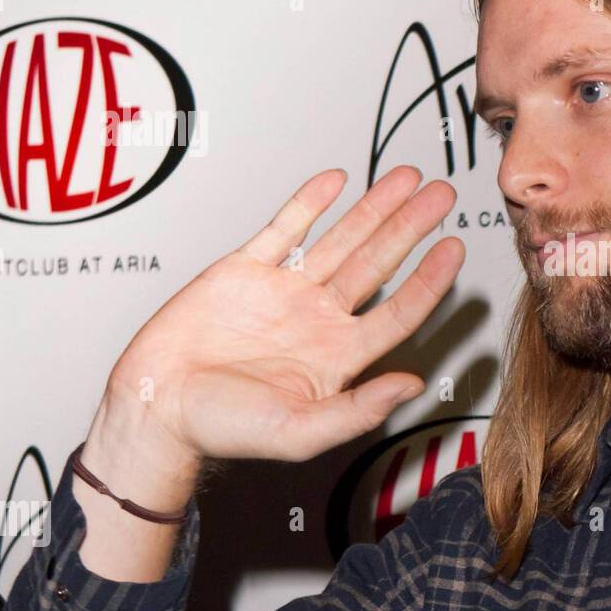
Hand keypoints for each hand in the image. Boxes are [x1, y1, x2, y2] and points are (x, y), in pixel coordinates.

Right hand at [96, 165, 464, 468]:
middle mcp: (317, 319)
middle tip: (442, 195)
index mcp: (337, 357)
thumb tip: (413, 385)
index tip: (454, 249)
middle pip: (377, 264)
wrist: (156, 408)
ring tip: (407, 178)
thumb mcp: (299, 432)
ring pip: (339, 239)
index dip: (429, 280)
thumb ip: (358, 411)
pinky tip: (338, 181)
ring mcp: (283, 291)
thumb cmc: (222, 430)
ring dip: (374, 208)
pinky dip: (310, 202)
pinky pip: (284, 228)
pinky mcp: (244, 270)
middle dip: (411, 228)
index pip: (398, 312)